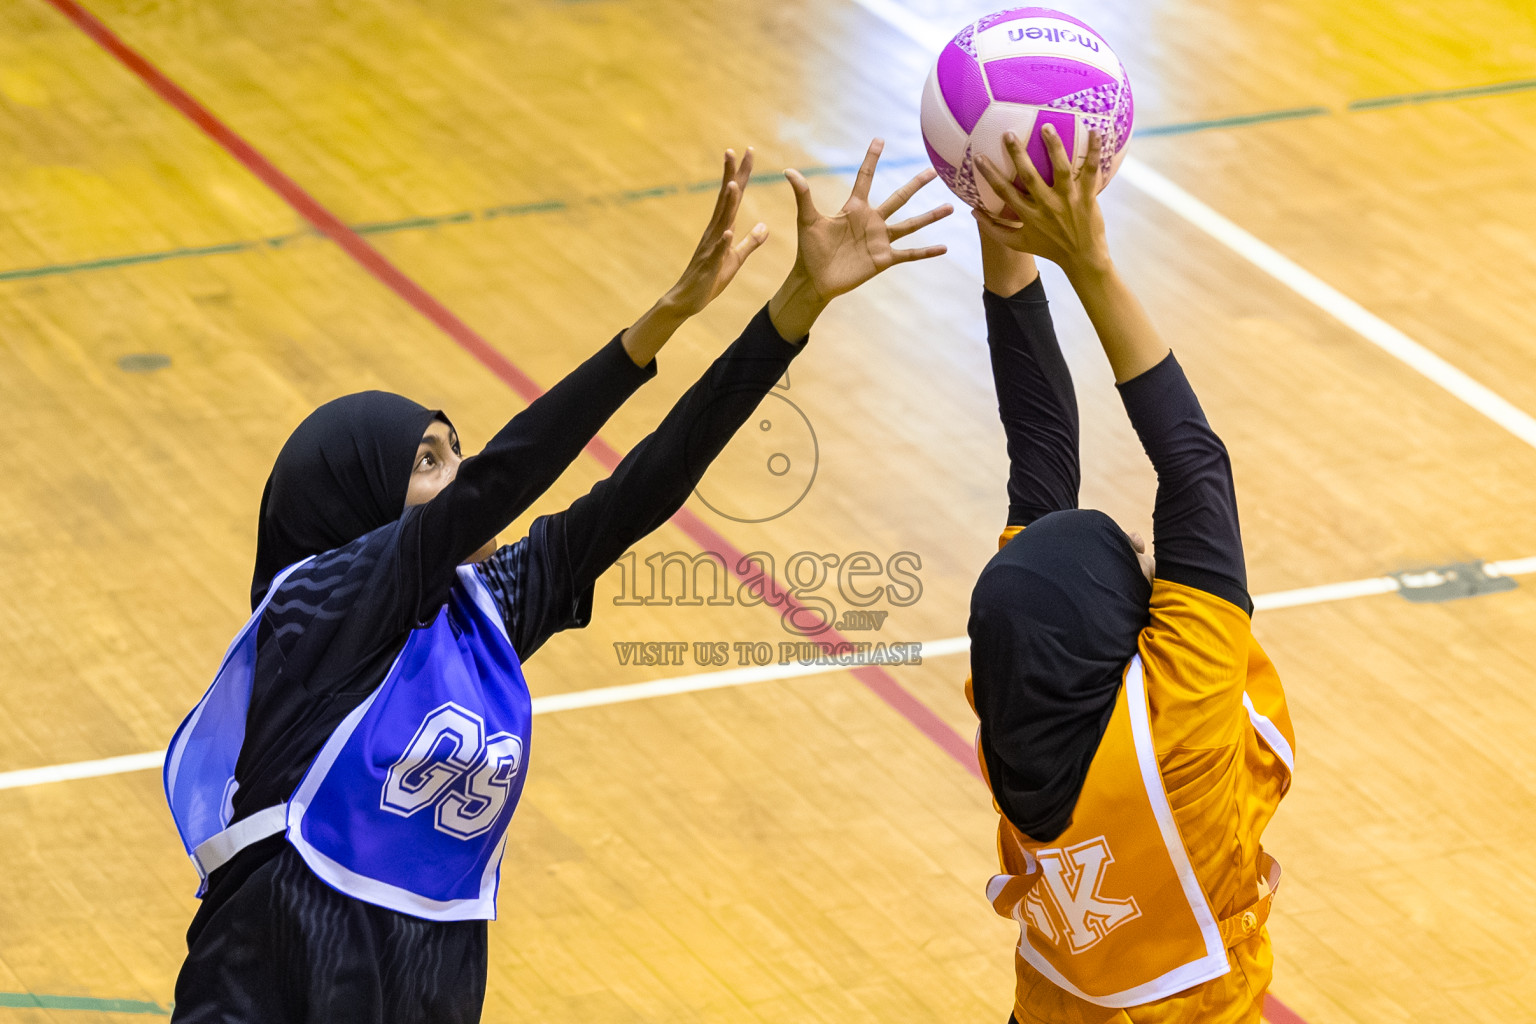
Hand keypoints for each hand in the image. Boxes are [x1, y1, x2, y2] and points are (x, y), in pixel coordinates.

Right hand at [623, 148, 767, 364]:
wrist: (687, 300)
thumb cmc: (710, 279)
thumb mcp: (736, 259)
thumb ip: (750, 242)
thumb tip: (764, 226)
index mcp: (722, 228)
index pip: (734, 196)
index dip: (741, 175)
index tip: (748, 152)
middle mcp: (714, 231)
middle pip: (725, 199)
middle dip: (731, 175)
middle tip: (735, 150)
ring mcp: (710, 247)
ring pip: (720, 220)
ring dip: (726, 203)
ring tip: (733, 184)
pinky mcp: (709, 265)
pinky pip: (716, 251)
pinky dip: (722, 241)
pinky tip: (727, 231)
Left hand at [769, 138, 951, 338]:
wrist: (814, 279)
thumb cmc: (809, 249)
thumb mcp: (807, 219)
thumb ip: (803, 195)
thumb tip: (789, 171)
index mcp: (854, 208)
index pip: (866, 178)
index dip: (872, 159)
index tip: (880, 139)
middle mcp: (871, 221)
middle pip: (899, 197)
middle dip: (916, 184)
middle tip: (934, 170)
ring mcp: (880, 240)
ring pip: (911, 224)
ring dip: (930, 217)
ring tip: (950, 206)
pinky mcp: (883, 259)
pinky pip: (909, 253)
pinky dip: (926, 251)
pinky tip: (944, 247)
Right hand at [973, 126, 1109, 278]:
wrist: (1083, 259)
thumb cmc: (1049, 249)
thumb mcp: (1018, 243)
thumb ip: (994, 229)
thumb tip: (973, 211)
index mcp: (1028, 215)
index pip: (1004, 192)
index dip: (990, 174)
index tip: (978, 157)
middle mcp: (1047, 206)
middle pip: (1029, 177)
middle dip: (1017, 154)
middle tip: (1008, 134)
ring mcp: (1069, 199)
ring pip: (1061, 169)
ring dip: (1054, 147)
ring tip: (1046, 126)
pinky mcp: (1088, 196)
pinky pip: (1091, 171)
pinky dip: (1094, 151)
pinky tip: (1095, 131)